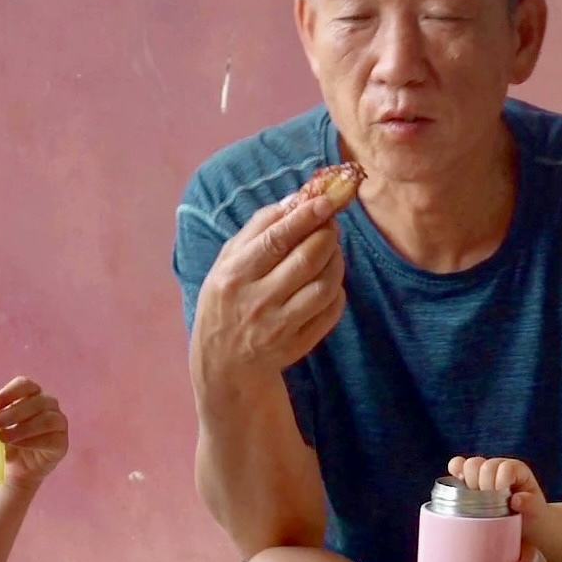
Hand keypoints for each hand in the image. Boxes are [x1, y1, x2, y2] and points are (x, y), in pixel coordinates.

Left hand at [0, 377, 69, 488]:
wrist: (16, 467)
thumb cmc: (6, 440)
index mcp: (31, 394)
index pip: (25, 385)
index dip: (10, 393)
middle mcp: (48, 405)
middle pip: (35, 401)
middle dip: (11, 413)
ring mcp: (58, 423)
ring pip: (45, 419)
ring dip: (21, 428)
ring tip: (2, 438)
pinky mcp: (62, 443)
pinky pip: (50, 438)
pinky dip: (31, 442)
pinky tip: (17, 446)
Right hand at [190, 188, 348, 386]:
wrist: (223, 362)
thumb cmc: (226, 301)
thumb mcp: (226, 261)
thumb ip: (258, 228)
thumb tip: (295, 199)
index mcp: (234, 275)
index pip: (276, 240)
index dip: (305, 218)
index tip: (325, 202)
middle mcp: (256, 301)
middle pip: (306, 260)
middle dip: (326, 236)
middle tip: (330, 226)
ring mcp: (279, 326)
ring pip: (324, 286)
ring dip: (337, 262)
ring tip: (332, 252)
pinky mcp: (297, 345)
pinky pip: (330, 312)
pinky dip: (338, 291)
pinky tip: (329, 282)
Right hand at [445, 454, 547, 516]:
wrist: (523, 525)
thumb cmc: (531, 517)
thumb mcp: (536, 512)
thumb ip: (531, 504)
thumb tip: (516, 500)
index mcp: (516, 470)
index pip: (504, 468)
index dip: (500, 483)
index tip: (502, 501)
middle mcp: (498, 466)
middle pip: (483, 465)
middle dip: (482, 484)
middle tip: (486, 503)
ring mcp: (483, 471)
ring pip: (468, 465)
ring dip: (468, 481)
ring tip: (473, 498)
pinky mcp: (469, 478)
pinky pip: (457, 466)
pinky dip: (455, 472)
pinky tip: (457, 482)